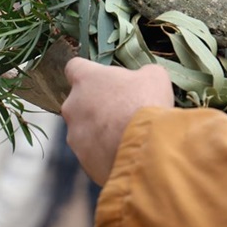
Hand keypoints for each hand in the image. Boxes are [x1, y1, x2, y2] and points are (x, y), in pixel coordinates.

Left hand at [61, 59, 173, 183]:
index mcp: (85, 80)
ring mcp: (74, 135)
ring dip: (100, 131)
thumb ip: (142, 73)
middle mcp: (72, 106)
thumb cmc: (146, 103)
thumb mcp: (154, 76)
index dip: (89, 73)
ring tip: (124, 136)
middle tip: (121, 111)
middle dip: (96, 106)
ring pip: (84, 129)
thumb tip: (143, 78)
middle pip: (79, 102)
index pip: (74, 67)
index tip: (102, 80)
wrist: (145, 149)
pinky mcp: (82, 159)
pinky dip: (104, 152)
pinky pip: (91, 152)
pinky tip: (123, 152)